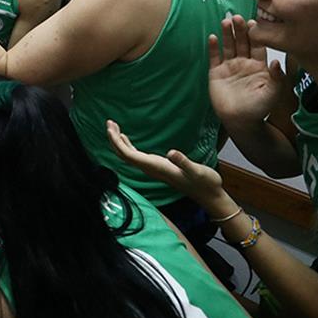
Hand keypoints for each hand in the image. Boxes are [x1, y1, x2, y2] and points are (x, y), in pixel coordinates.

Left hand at [106, 120, 227, 210]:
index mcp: (156, 167)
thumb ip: (183, 162)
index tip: (111, 128)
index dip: (117, 142)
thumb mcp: (196, 171)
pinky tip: (125, 138)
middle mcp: (150, 168)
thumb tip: (172, 153)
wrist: (208, 194)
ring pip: (128, 156)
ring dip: (119, 142)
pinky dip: (127, 145)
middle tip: (109, 122)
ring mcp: (152, 168)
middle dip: (114, 139)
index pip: (129, 155)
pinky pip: (135, 156)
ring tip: (113, 126)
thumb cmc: (204, 182)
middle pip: (124, 155)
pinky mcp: (156, 166)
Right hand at [208, 15, 288, 126]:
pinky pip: (214, 57)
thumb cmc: (259, 108)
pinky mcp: (216, 73)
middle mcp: (244, 63)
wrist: (240, 121)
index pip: (258, 46)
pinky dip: (213, 47)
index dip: (256, 34)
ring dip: (227, 34)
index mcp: (259, 66)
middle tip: (238, 17)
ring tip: (225, 22)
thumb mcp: (273, 93)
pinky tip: (212, 38)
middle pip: (242, 42)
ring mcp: (229, 67)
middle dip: (240, 30)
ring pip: (228, 46)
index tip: (254, 23)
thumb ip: (277, 77)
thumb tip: (276, 61)